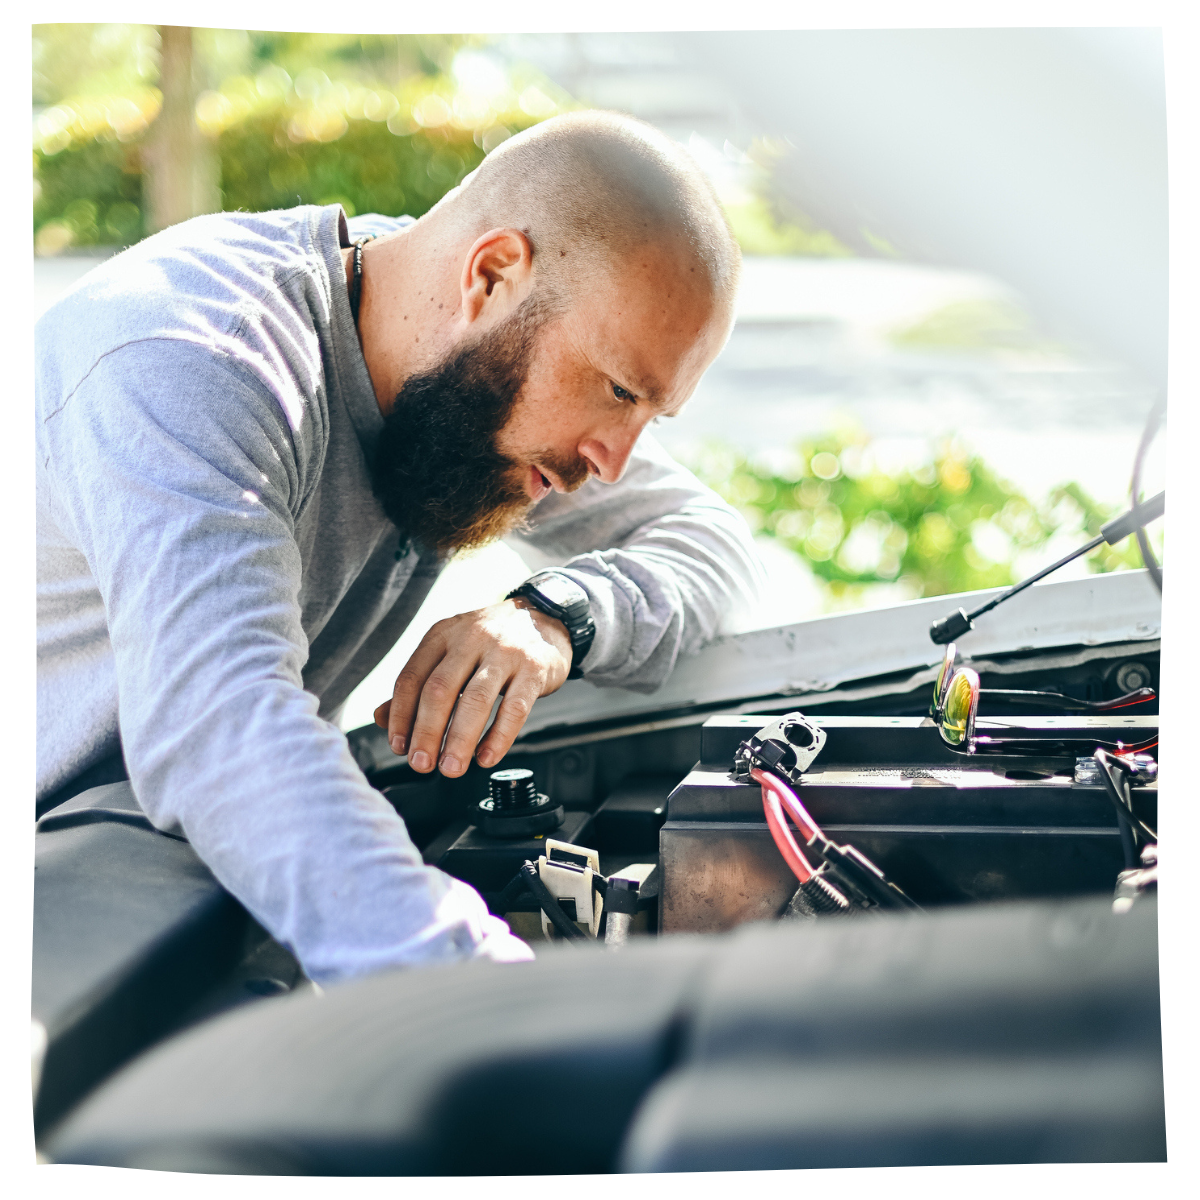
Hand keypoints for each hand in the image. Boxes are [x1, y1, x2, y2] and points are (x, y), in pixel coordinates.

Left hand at [374, 597, 572, 776]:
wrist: (544, 620)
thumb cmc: (491, 643)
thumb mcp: (451, 653)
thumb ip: (418, 685)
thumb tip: (383, 718)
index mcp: (443, 635)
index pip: (412, 677)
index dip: (401, 715)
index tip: (399, 745)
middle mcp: (471, 639)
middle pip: (440, 690)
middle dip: (426, 733)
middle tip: (421, 764)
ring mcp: (505, 652)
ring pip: (476, 700)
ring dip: (459, 740)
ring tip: (451, 767)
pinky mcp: (535, 668)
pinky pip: (515, 708)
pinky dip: (498, 738)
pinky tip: (486, 756)